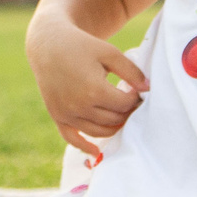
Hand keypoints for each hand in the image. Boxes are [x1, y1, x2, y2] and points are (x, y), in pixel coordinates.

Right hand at [26, 16, 148, 158]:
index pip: (124, 104)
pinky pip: (72, 138)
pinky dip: (84, 146)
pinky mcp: (58, 117)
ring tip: (121, 115)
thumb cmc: (81, 46)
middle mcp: (79, 106)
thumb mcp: (109, 52)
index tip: (137, 90)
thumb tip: (148, 88)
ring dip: (114, 127)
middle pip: (114, 119)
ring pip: (98, 131)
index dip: (135, 98)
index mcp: (93, 90)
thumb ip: (131, 71)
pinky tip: (95, 151)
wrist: (48, 46)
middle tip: (131, 103)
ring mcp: (67, 114)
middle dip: (127, 112)